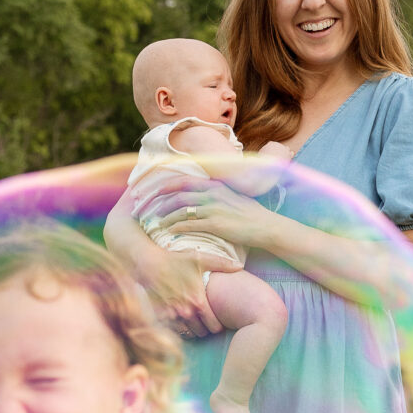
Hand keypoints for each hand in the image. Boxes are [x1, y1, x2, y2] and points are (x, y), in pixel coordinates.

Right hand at [130, 238, 222, 336]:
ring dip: (191, 330)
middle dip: (205, 329)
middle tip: (206, 324)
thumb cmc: (175, 260)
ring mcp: (171, 316)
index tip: (218, 323)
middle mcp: (185, 312)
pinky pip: (172, 329)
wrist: (148, 263)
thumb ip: (222, 263)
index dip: (218, 326)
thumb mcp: (200, 259)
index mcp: (198, 301)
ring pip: (187, 333)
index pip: (214, 326)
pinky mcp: (159, 316)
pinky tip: (180, 321)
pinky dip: (178, 328)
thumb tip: (240, 266)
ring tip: (195, 324)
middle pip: (201, 332)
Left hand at [134, 173, 273, 253]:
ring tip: (155, 224)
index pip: (182, 181)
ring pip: (180, 210)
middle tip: (146, 210)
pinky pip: (190, 224)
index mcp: (214, 185)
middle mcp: (212, 193)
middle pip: (176, 195)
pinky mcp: (216, 224)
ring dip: (165, 217)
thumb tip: (198, 193)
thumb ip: (213, 192)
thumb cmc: (249, 213)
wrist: (266, 226)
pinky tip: (169, 232)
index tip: (152, 192)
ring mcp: (213, 208)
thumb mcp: (230, 196)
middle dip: (158, 203)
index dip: (164, 186)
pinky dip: (177, 228)